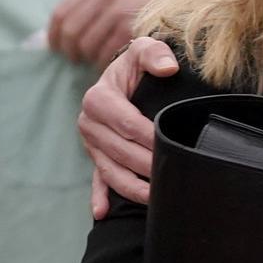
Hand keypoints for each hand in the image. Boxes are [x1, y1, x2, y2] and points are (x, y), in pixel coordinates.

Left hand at [48, 0, 183, 65]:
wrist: (198, 6)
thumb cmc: (158, 7)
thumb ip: (92, 11)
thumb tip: (49, 39)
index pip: (61, 15)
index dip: (56, 37)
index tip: (61, 49)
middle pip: (70, 34)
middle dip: (75, 52)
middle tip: (86, 61)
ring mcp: (118, 13)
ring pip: (87, 48)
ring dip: (95, 59)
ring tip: (110, 59)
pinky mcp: (131, 30)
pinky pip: (106, 56)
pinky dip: (111, 64)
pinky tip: (123, 61)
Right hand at [79, 36, 177, 217]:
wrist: (125, 74)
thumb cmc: (139, 63)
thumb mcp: (145, 49)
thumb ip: (155, 53)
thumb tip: (168, 68)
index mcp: (100, 98)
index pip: (127, 123)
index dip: (149, 137)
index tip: (170, 145)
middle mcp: (90, 122)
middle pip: (120, 151)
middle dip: (146, 165)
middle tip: (172, 176)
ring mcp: (92, 142)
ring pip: (111, 169)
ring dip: (131, 186)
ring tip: (154, 198)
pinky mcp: (96, 155)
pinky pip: (97, 179)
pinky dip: (99, 196)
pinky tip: (103, 212)